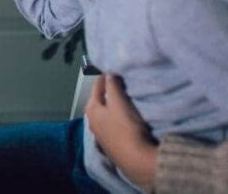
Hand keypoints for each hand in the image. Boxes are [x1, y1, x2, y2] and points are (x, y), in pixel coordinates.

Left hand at [85, 75, 157, 191]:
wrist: (136, 159)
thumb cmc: (125, 127)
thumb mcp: (119, 102)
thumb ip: (112, 85)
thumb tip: (108, 73)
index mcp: (91, 109)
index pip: (97, 86)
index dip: (105, 76)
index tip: (113, 67)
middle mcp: (92, 122)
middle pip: (101, 100)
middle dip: (109, 90)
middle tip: (121, 80)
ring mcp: (101, 134)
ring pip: (107, 112)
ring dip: (114, 104)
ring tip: (126, 96)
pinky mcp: (112, 143)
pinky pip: (113, 123)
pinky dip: (118, 116)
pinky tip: (127, 116)